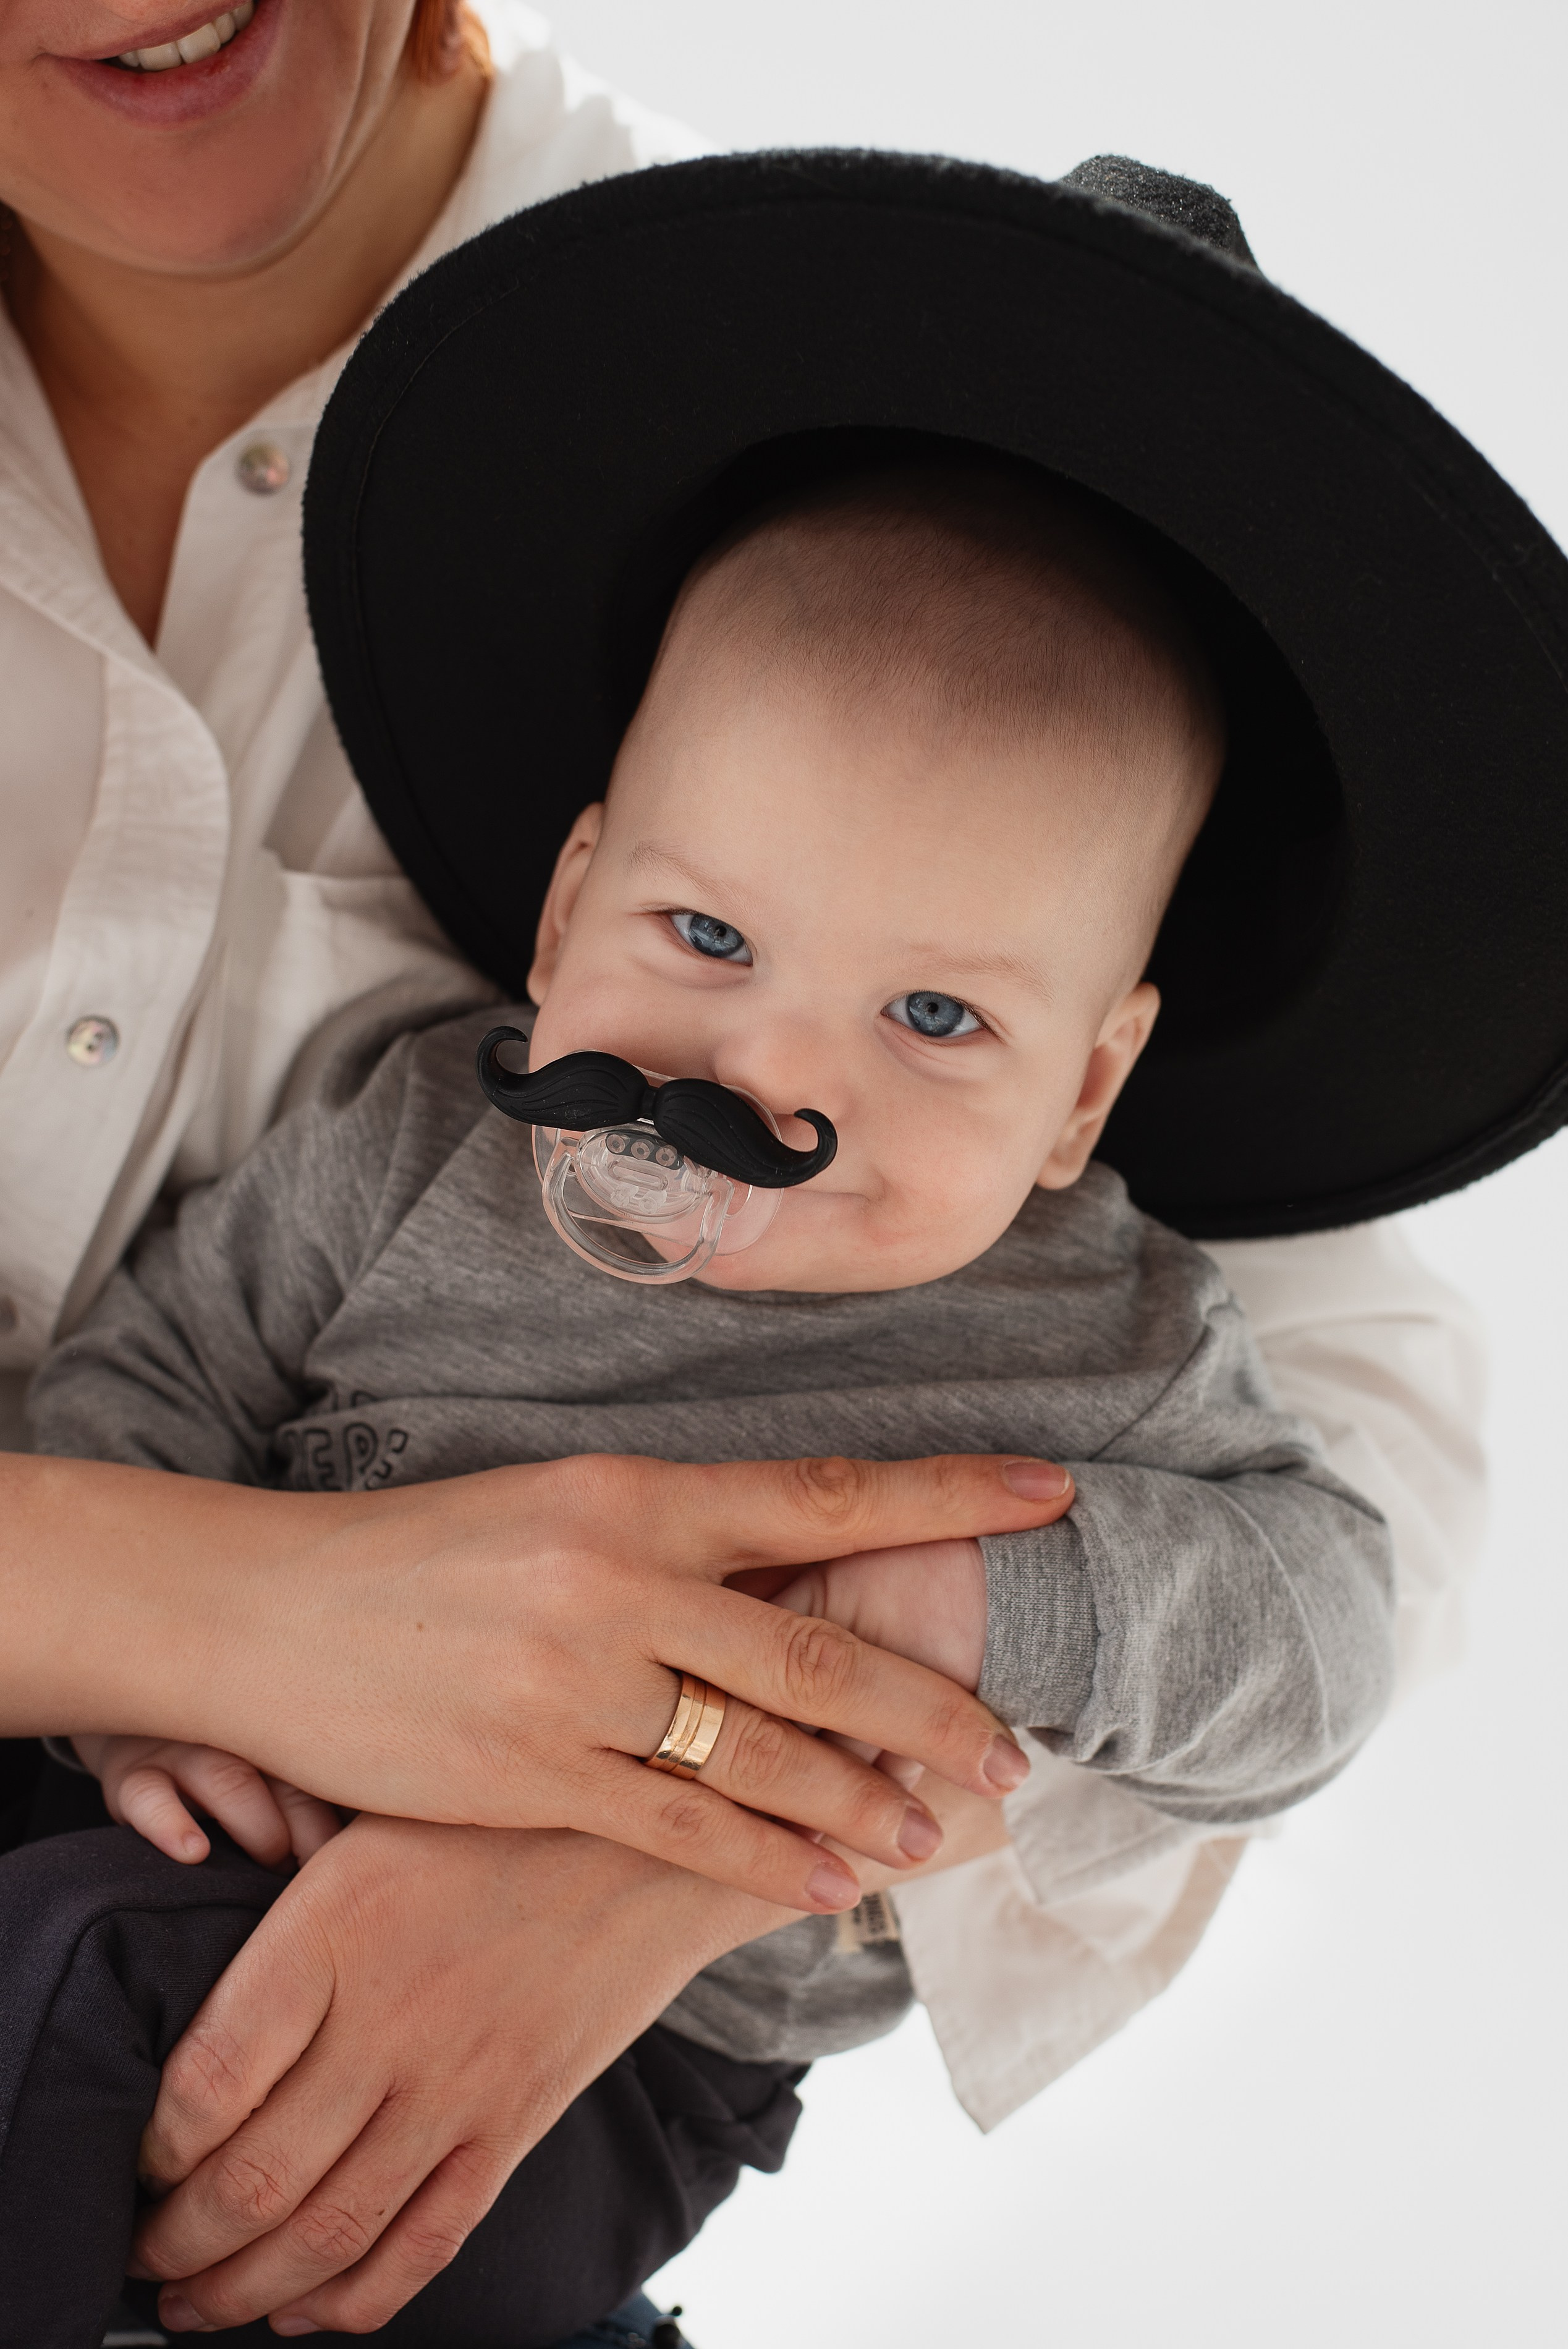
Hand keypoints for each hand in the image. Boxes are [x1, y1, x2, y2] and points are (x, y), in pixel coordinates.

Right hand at [6, 1447, 1072, 1910]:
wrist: (271, 1611)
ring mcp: (578, 1681)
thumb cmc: (423, 1556)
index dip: (948, 1497)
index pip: (824, 1490)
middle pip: (817, 1646)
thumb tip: (795, 1560)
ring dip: (865, 1799)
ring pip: (762, 1750)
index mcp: (635, 1494)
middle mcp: (622, 1579)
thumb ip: (673, 1537)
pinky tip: (830, 1884)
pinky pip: (679, 1828)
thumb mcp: (557, 1508)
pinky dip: (766, 1862)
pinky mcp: (531, 1772)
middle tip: (1014, 1747)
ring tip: (940, 1834)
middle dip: (931, 1703)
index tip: (1050, 1497)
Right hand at [71, 1733, 341, 1869]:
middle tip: (317, 1871)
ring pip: (230, 1781)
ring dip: (259, 1828)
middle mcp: (237, 1734)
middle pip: (288, 1779)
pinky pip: (148, 1798)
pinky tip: (193, 1853)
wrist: (138, 1712)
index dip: (345, 1822)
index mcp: (282, 1733)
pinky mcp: (131, 1775)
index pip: (327, 1774)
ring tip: (273, 1860)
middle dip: (310, 1831)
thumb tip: (363, 1855)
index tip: (359, 1862)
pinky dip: (171, 1825)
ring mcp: (183, 1752)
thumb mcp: (274, 1764)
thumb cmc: (230, 1761)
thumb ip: (315, 1794)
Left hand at [129, 1813, 783, 2335]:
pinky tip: (306, 2313)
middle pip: (252, 2179)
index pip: (206, 2082)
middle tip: (140, 2251)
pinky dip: (354, 2299)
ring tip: (194, 2305)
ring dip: (242, 2291)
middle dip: (176, 2242)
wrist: (645, 1841)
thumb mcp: (366, 1823)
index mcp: (334, 1929)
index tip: (136, 2158)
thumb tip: (193, 2020)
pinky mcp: (516, 2122)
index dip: (153, 2147)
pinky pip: (424, 2243)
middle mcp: (390, 2018)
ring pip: (328, 2232)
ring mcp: (459, 2083)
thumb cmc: (490, 1819)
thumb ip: (284, 1916)